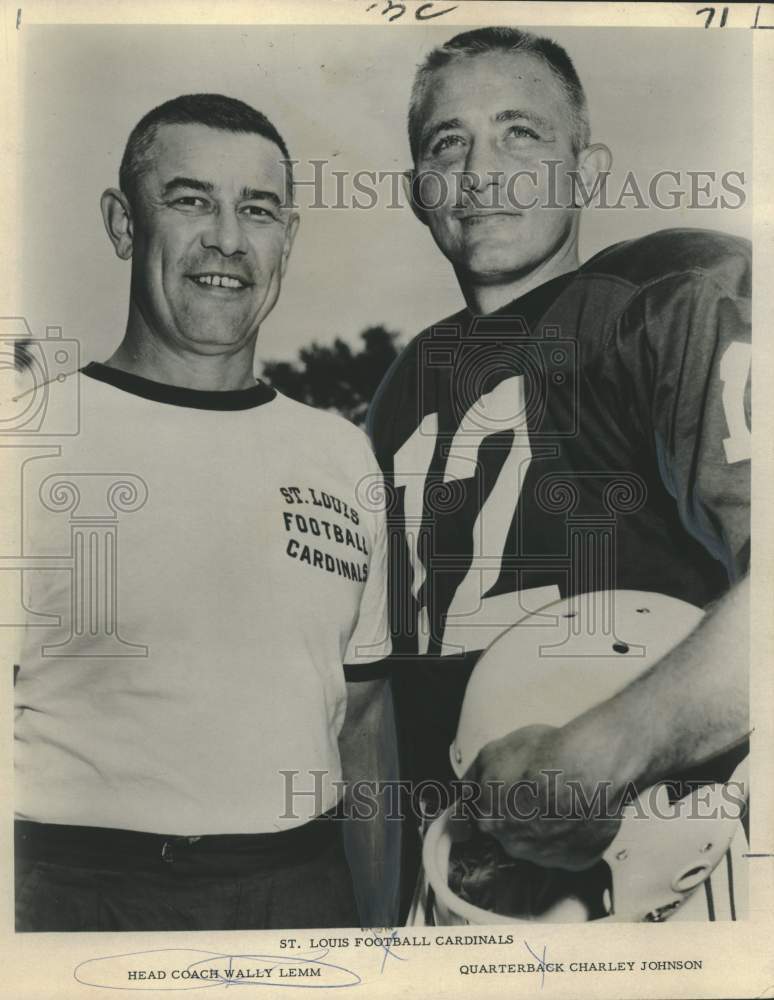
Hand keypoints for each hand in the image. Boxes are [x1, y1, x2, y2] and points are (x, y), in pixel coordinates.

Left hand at [464, 723, 622, 870]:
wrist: (588, 768)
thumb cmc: (542, 756)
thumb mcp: (491, 753)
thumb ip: (471, 780)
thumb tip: (462, 798)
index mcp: (489, 820)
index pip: (482, 821)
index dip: (495, 805)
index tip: (506, 795)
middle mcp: (515, 846)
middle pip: (512, 835)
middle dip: (521, 817)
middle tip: (536, 792)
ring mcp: (547, 857)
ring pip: (541, 845)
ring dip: (547, 827)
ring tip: (562, 800)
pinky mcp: (577, 861)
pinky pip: (571, 850)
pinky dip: (573, 836)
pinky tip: (579, 813)